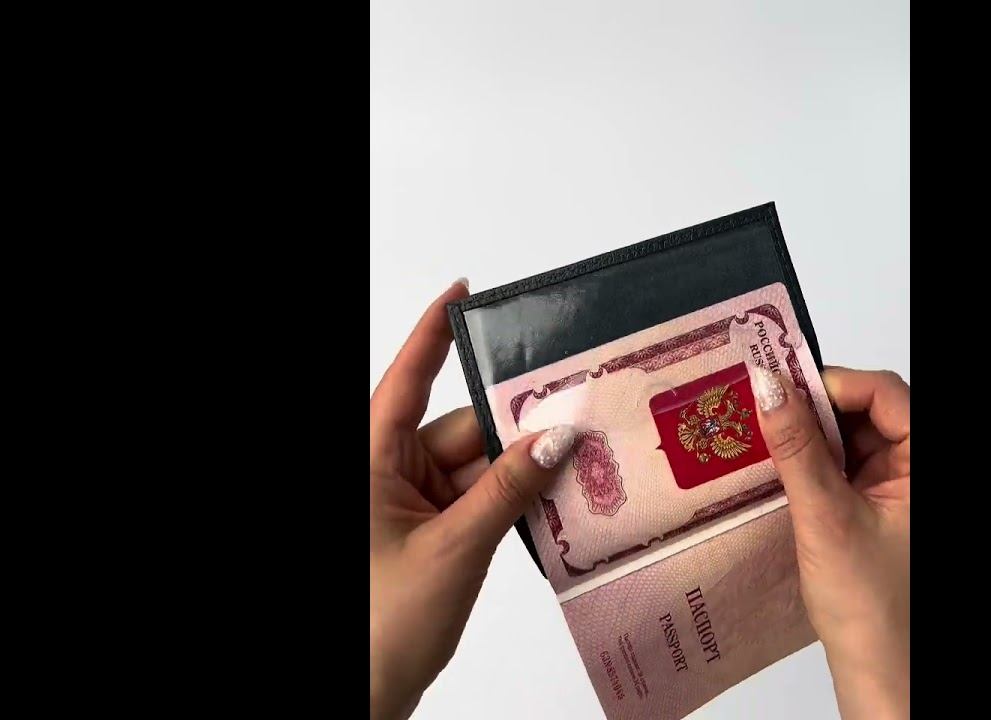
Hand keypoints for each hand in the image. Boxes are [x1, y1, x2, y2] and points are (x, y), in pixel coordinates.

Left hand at [370, 280, 577, 719]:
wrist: (366, 697)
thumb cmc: (380, 627)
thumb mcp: (454, 549)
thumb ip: (508, 491)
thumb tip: (556, 439)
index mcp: (369, 460)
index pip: (405, 378)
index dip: (433, 333)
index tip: (464, 294)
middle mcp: (386, 473)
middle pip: (460, 428)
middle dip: (516, 429)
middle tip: (576, 415)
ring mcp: (408, 505)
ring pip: (477, 467)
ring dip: (521, 473)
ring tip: (579, 467)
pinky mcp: (429, 533)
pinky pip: (478, 500)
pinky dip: (512, 503)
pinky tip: (553, 505)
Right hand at [747, 365, 909, 719]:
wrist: (878, 667)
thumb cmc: (869, 604)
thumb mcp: (826, 516)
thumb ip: (797, 448)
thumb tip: (768, 387)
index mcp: (925, 464)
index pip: (884, 393)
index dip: (832, 384)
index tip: (781, 389)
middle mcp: (916, 468)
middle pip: (865, 408)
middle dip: (814, 407)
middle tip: (763, 408)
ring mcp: (897, 484)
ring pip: (849, 433)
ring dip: (808, 434)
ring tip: (765, 437)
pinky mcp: (874, 501)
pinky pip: (841, 461)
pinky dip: (811, 459)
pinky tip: (779, 465)